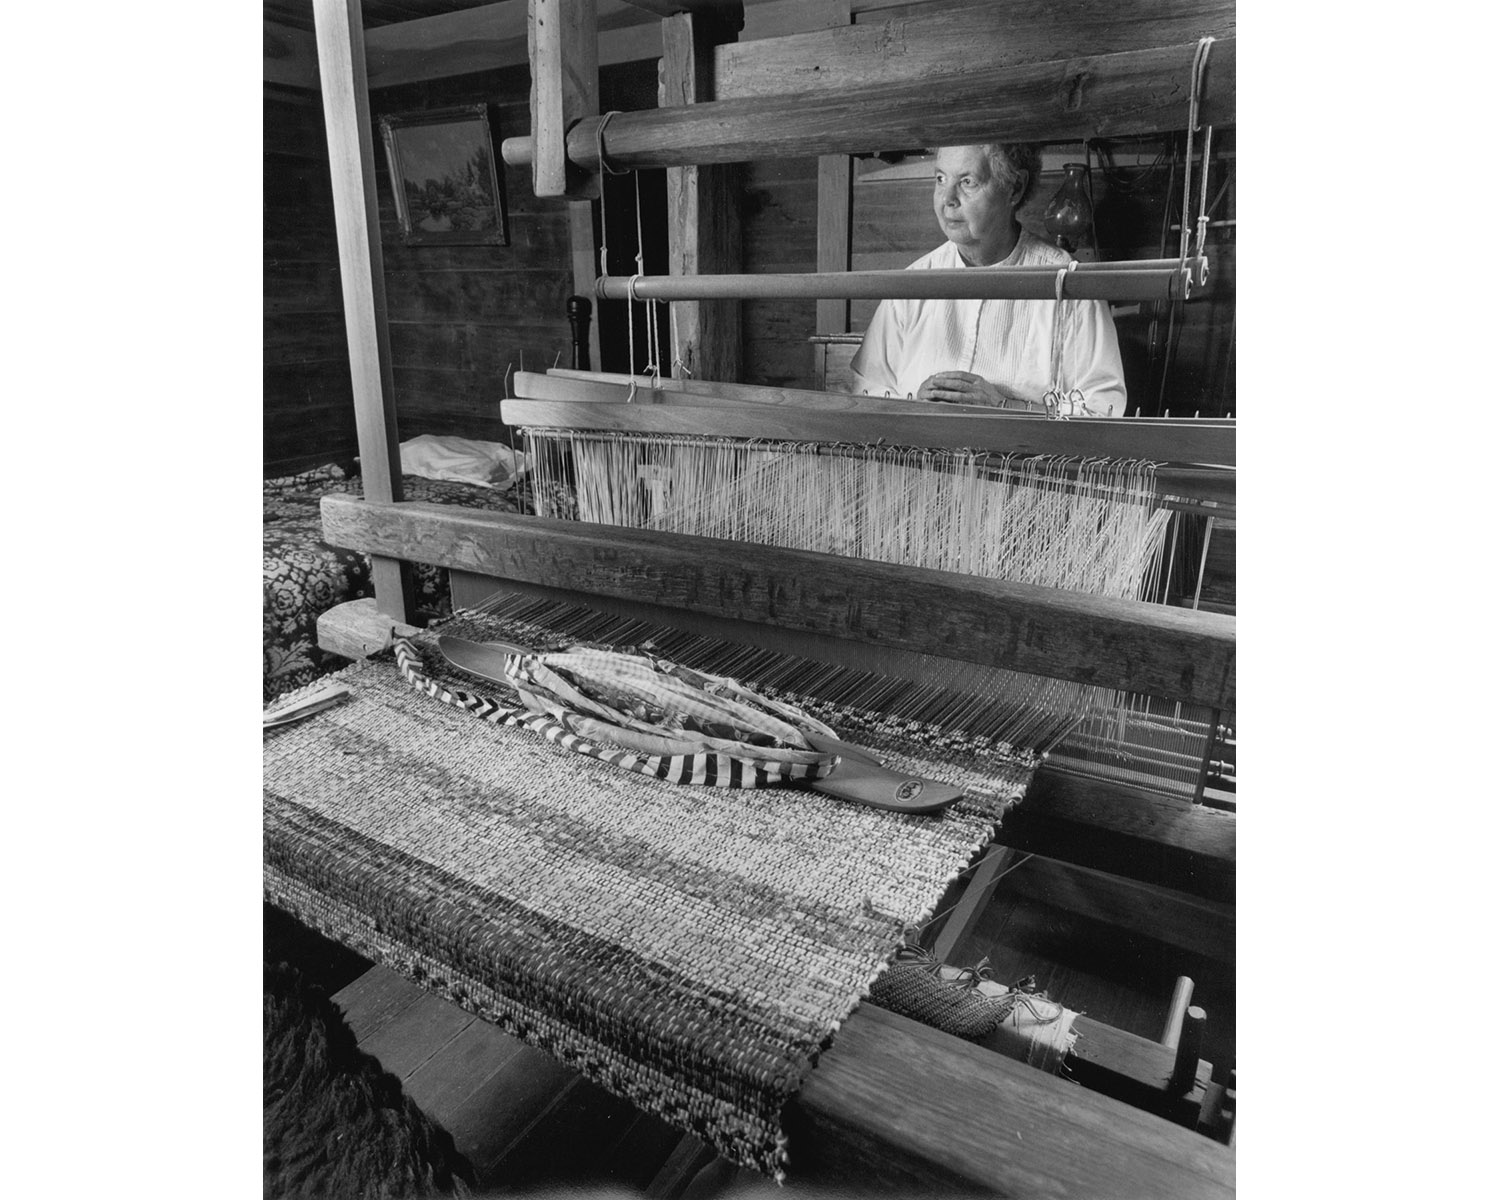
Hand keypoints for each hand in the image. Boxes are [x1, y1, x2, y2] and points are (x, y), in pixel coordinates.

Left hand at [916, 371, 1036, 408]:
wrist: (1007, 409)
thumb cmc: (993, 399)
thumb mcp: (984, 387)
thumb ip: (971, 384)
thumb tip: (954, 383)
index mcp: (979, 380)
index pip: (961, 374)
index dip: (948, 374)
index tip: (938, 375)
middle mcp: (978, 386)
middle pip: (957, 381)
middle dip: (943, 381)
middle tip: (932, 381)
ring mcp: (978, 396)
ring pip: (958, 392)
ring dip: (944, 391)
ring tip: (933, 391)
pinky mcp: (977, 406)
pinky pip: (961, 404)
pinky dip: (951, 403)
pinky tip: (942, 403)